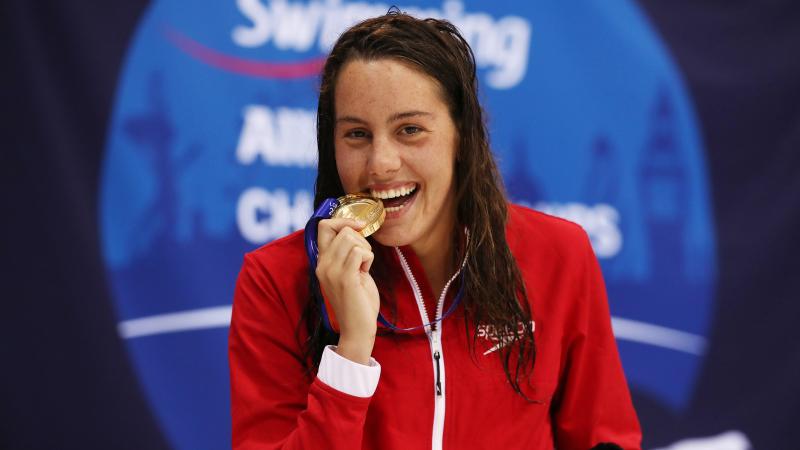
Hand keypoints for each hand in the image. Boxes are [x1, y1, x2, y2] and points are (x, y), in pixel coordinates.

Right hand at [315, 218, 378, 363]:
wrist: (357, 329)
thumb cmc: (358, 301)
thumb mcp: (349, 272)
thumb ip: (347, 253)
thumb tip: (354, 229)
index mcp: (321, 262)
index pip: (323, 226)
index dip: (343, 220)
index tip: (359, 227)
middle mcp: (322, 265)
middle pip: (343, 230)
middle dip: (360, 239)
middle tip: (364, 259)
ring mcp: (332, 272)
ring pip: (351, 239)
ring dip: (365, 249)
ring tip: (364, 267)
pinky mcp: (345, 279)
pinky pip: (359, 252)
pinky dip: (368, 258)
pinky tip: (365, 272)